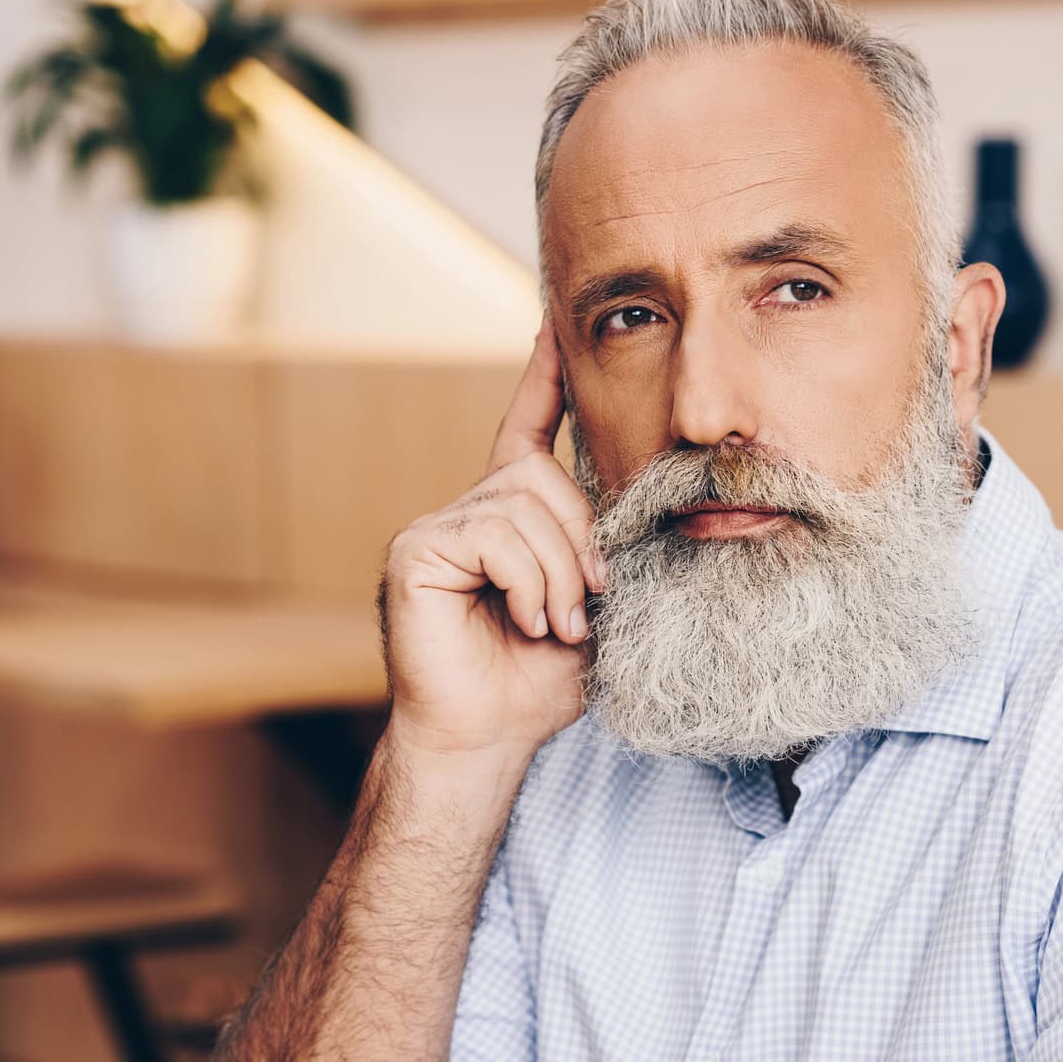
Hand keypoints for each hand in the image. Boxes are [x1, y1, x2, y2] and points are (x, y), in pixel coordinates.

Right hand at [379, 321, 601, 760]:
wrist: (488, 738)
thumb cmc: (540, 681)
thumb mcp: (596, 604)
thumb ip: (607, 549)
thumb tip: (647, 503)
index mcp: (511, 517)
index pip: (529, 427)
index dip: (543, 377)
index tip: (554, 323)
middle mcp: (470, 510)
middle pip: (541, 476)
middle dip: (581, 542)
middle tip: (585, 606)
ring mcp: (437, 526)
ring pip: (523, 506)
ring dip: (558, 574)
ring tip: (551, 624)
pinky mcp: (415, 549)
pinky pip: (494, 534)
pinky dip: (525, 580)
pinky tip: (521, 618)